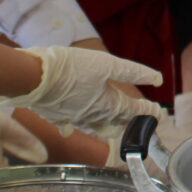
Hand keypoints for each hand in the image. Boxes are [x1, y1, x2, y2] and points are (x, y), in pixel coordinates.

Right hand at [0, 45, 166, 135]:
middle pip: (116, 122)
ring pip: (95, 127)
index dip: (147, 111)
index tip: (158, 112)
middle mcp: (93, 116)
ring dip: (108, 127)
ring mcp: (74, 119)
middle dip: (129, 122)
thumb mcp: (107, 64)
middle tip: (138, 120)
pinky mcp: (56, 117)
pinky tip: (72, 127)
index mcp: (108, 104)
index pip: (134, 111)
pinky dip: (77, 126)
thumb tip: (157, 79)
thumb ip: (133, 72)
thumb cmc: (71, 68)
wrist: (34, 77)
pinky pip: (70, 125)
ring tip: (114, 126)